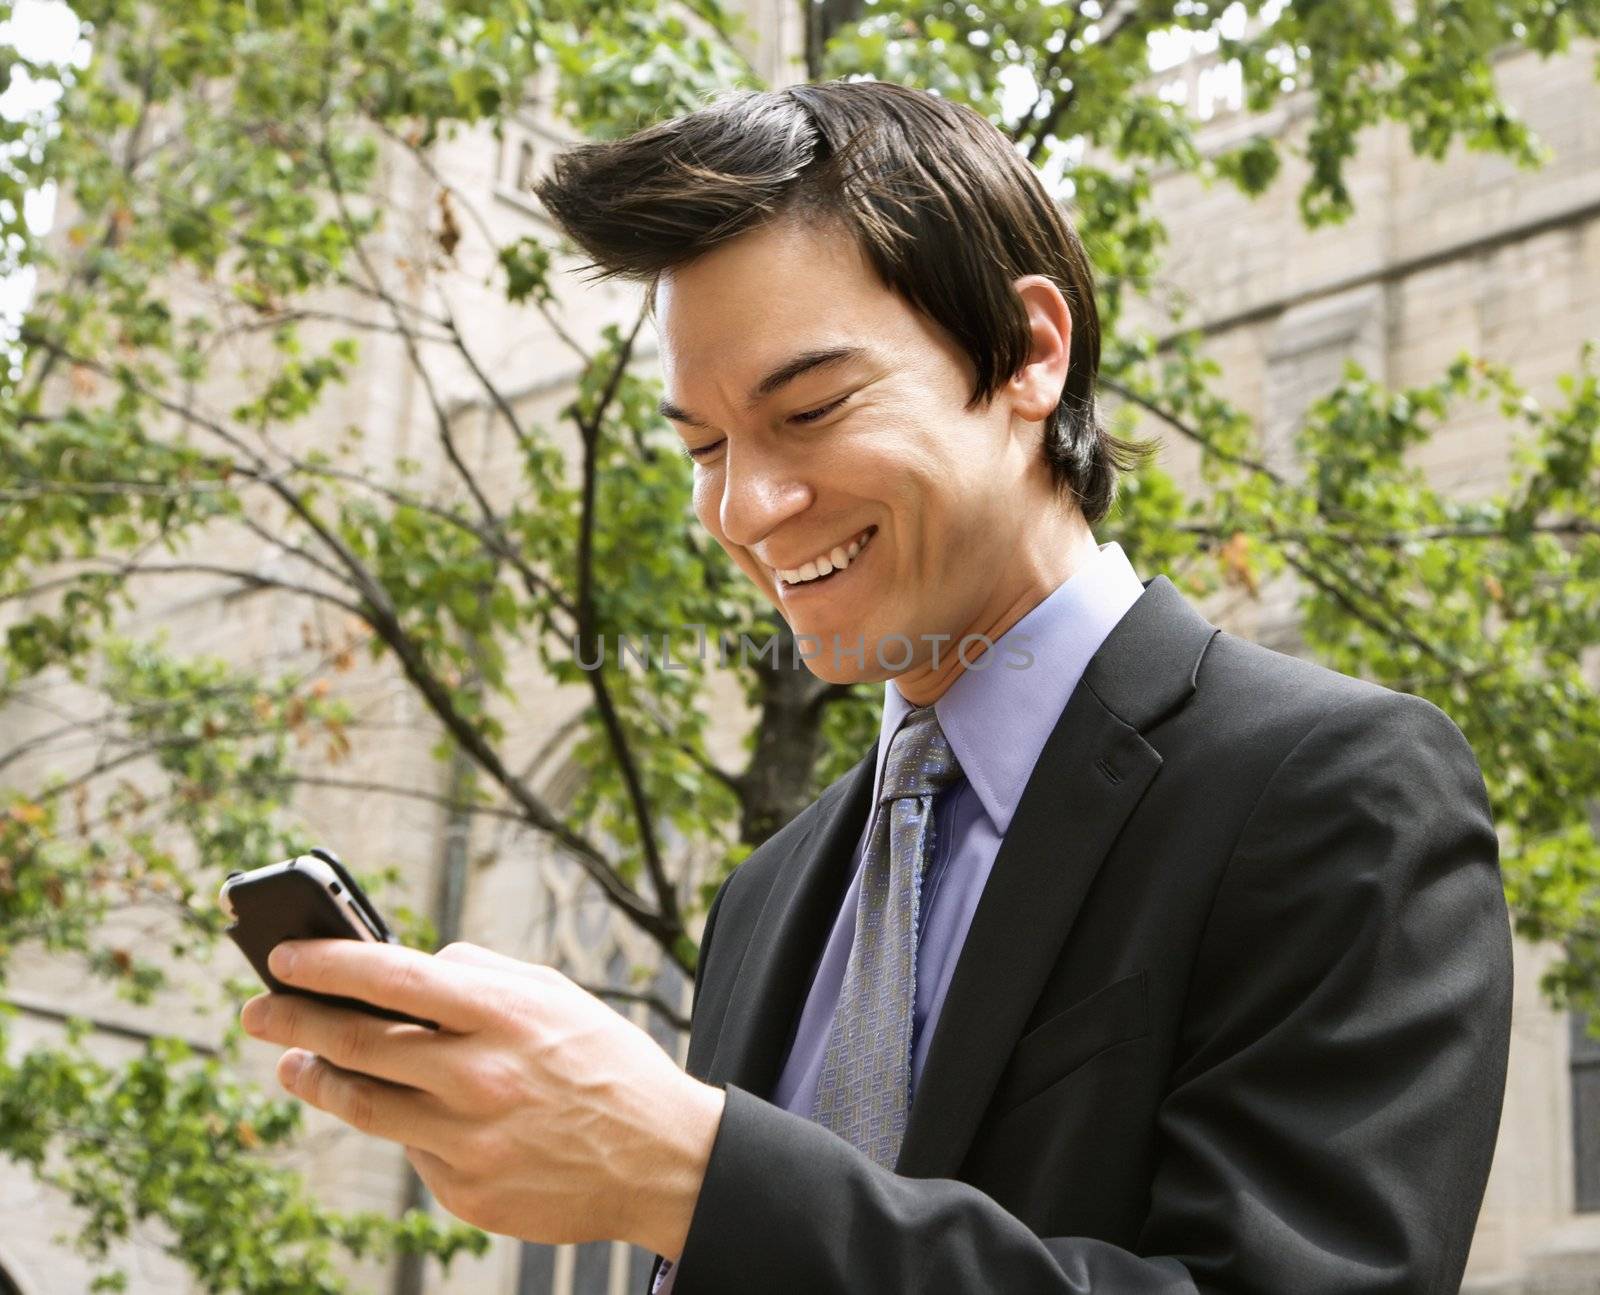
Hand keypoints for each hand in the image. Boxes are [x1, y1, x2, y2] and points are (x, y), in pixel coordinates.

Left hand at [239, 939, 724, 1259]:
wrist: (661, 1156)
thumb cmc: (603, 1064)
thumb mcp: (554, 995)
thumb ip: (479, 973)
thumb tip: (407, 966)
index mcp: (504, 1014)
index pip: (393, 976)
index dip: (328, 963)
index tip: (283, 955)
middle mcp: (481, 1076)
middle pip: (357, 1043)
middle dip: (293, 1022)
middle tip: (258, 1010)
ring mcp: (470, 1141)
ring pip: (363, 1104)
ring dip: (315, 1078)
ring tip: (294, 1063)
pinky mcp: (467, 1192)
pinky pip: (409, 1150)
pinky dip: (395, 1123)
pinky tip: (394, 1108)